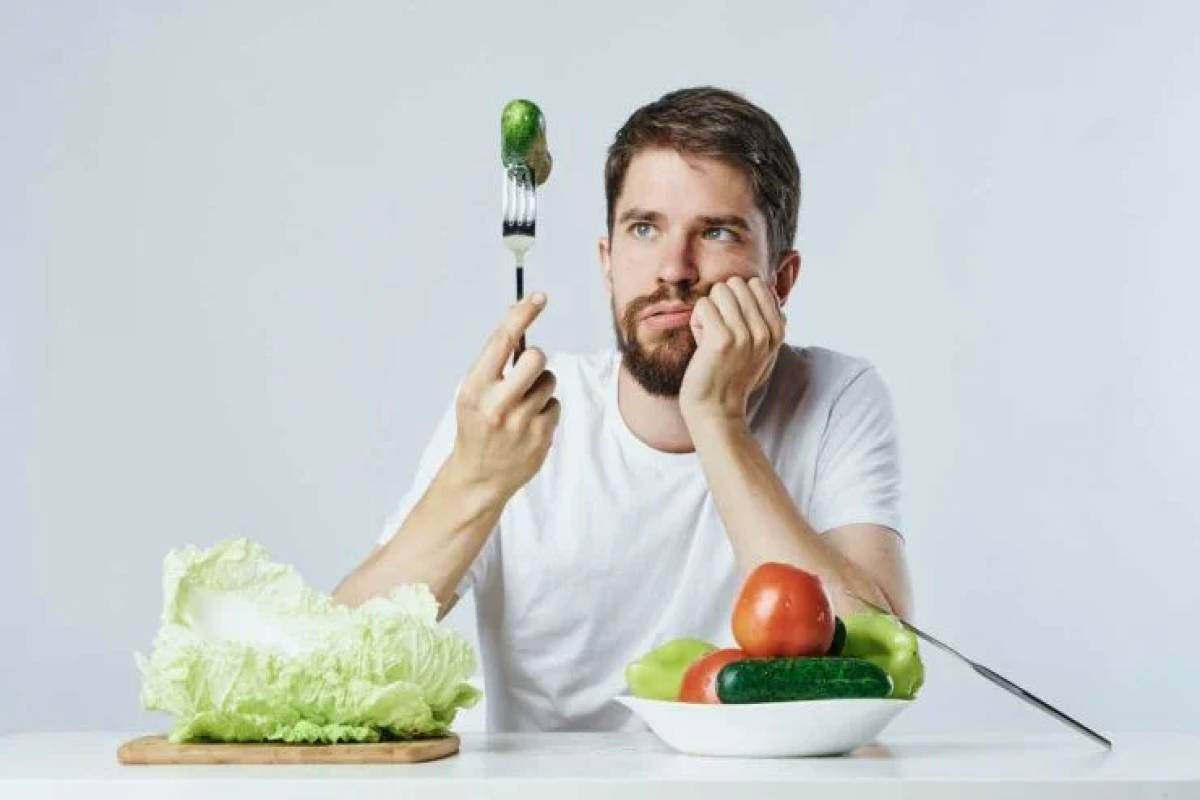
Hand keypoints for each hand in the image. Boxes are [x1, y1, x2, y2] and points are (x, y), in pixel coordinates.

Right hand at [448, 293, 560, 500]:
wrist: (479, 476)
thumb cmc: (477, 425)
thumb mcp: (473, 392)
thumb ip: (494, 361)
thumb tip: (516, 318)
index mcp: (476, 388)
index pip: (502, 341)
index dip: (522, 314)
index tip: (539, 297)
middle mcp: (498, 404)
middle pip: (536, 358)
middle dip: (536, 359)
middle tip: (527, 370)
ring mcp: (521, 422)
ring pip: (548, 381)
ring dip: (540, 386)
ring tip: (522, 405)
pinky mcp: (541, 436)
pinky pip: (555, 404)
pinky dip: (545, 409)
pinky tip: (529, 424)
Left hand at [679, 276, 785, 425]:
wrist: (716, 410)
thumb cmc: (731, 377)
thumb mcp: (761, 349)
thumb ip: (768, 320)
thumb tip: (768, 288)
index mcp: (777, 330)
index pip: (757, 284)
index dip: (737, 299)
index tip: (734, 327)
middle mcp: (765, 331)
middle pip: (736, 283)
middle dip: (721, 303)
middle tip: (719, 332)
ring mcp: (746, 335)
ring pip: (719, 291)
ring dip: (708, 312)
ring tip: (710, 338)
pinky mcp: (723, 339)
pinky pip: (703, 305)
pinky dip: (696, 321)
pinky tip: (701, 342)